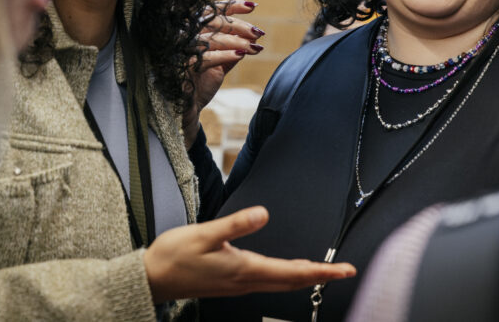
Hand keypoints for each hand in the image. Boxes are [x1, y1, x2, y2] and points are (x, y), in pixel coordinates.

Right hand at [143, 206, 354, 302]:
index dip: (322, 271)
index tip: (345, 270)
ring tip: (325, 270)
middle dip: (320, 276)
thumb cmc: (174, 256)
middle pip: (292, 281)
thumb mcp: (204, 234)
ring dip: (305, 277)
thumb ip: (236, 224)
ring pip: (281, 283)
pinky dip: (286, 276)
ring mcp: (239, 284)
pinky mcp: (232, 282)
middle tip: (346, 271)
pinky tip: (289, 271)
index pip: (293, 272)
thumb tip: (264, 214)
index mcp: (245, 269)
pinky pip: (268, 281)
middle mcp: (246, 281)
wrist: (152, 279)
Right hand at [184, 0, 263, 147]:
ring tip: (255, 47)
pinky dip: (226, 55)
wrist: (187, 110)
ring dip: (237, 41)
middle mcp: (183, 36)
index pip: (211, 11)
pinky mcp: (180, 66)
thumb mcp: (221, 63)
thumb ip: (233, 49)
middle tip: (258, 32)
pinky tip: (242, 55)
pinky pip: (205, 56)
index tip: (252, 6)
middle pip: (213, 21)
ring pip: (211, 38)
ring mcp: (180, 50)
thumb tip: (253, 36)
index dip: (231, 7)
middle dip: (239, 25)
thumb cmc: (201, 83)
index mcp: (191, 31)